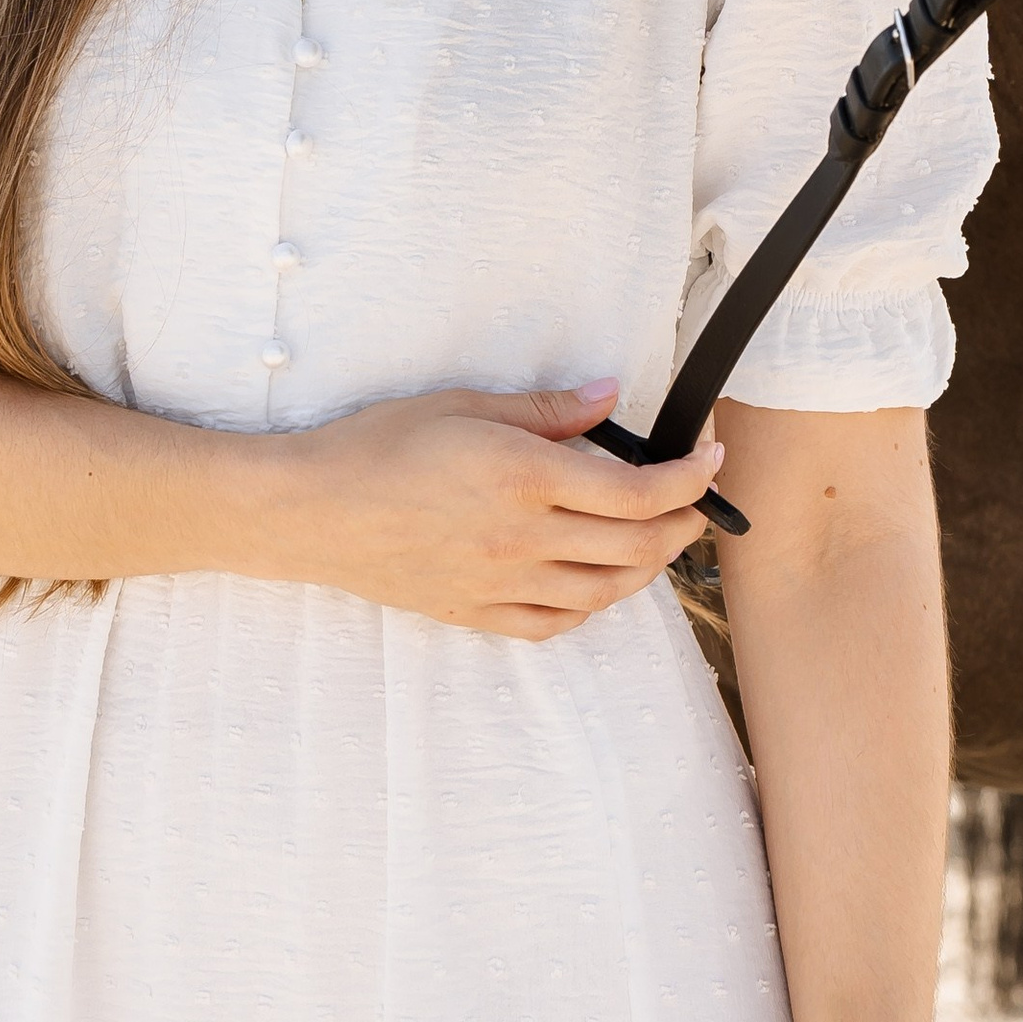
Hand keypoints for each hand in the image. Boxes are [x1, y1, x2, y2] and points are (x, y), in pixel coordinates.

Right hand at [272, 379, 720, 642]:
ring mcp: (502, 583)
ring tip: (657, 541)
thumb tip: (609, 399)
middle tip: (695, 502)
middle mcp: (523, 538)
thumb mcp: (466, 404)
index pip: (641, 491)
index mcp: (526, 477)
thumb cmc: (379, 445)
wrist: (311, 510)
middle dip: (683, 525)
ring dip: (647, 569)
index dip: (691, 479)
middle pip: (637, 546)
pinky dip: (591, 605)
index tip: (711, 461)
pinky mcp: (477, 612)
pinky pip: (555, 622)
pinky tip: (596, 582)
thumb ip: (548, 409)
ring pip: (605, 591)